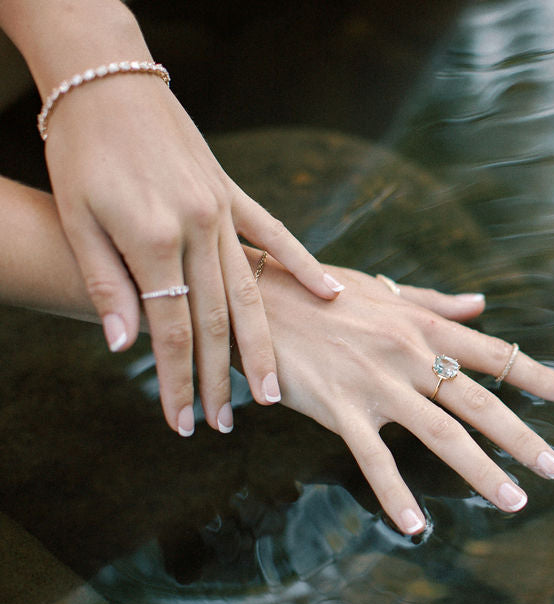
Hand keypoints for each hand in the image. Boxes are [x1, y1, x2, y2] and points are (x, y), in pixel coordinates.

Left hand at [43, 73, 342, 435]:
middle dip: (219, 378)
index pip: (170, 327)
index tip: (184, 421)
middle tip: (225, 424)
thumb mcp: (77, 218)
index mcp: (152, 238)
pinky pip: (276, 236)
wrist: (107, 84)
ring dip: (260, 345)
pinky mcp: (233, 194)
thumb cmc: (81, 152)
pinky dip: (303, 266)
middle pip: (215, 320)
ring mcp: (223, 211)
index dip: (177, 379)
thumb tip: (124, 344)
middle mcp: (197, 229)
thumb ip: (106, 282)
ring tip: (271, 391)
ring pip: (250, 291)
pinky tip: (330, 294)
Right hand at [256, 255, 553, 533]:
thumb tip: (482, 304)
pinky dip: (396, 495)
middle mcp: (409, 354)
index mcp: (424, 326)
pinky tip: (417, 527)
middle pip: (480, 402)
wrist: (255, 298)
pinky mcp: (341, 409)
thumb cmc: (322, 292)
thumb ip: (436, 303)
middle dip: (523, 438)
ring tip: (513, 501)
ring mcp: (378, 385)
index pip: (495, 353)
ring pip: (442, 434)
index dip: (538, 376)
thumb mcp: (384, 291)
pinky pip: (374, 460)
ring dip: (481, 472)